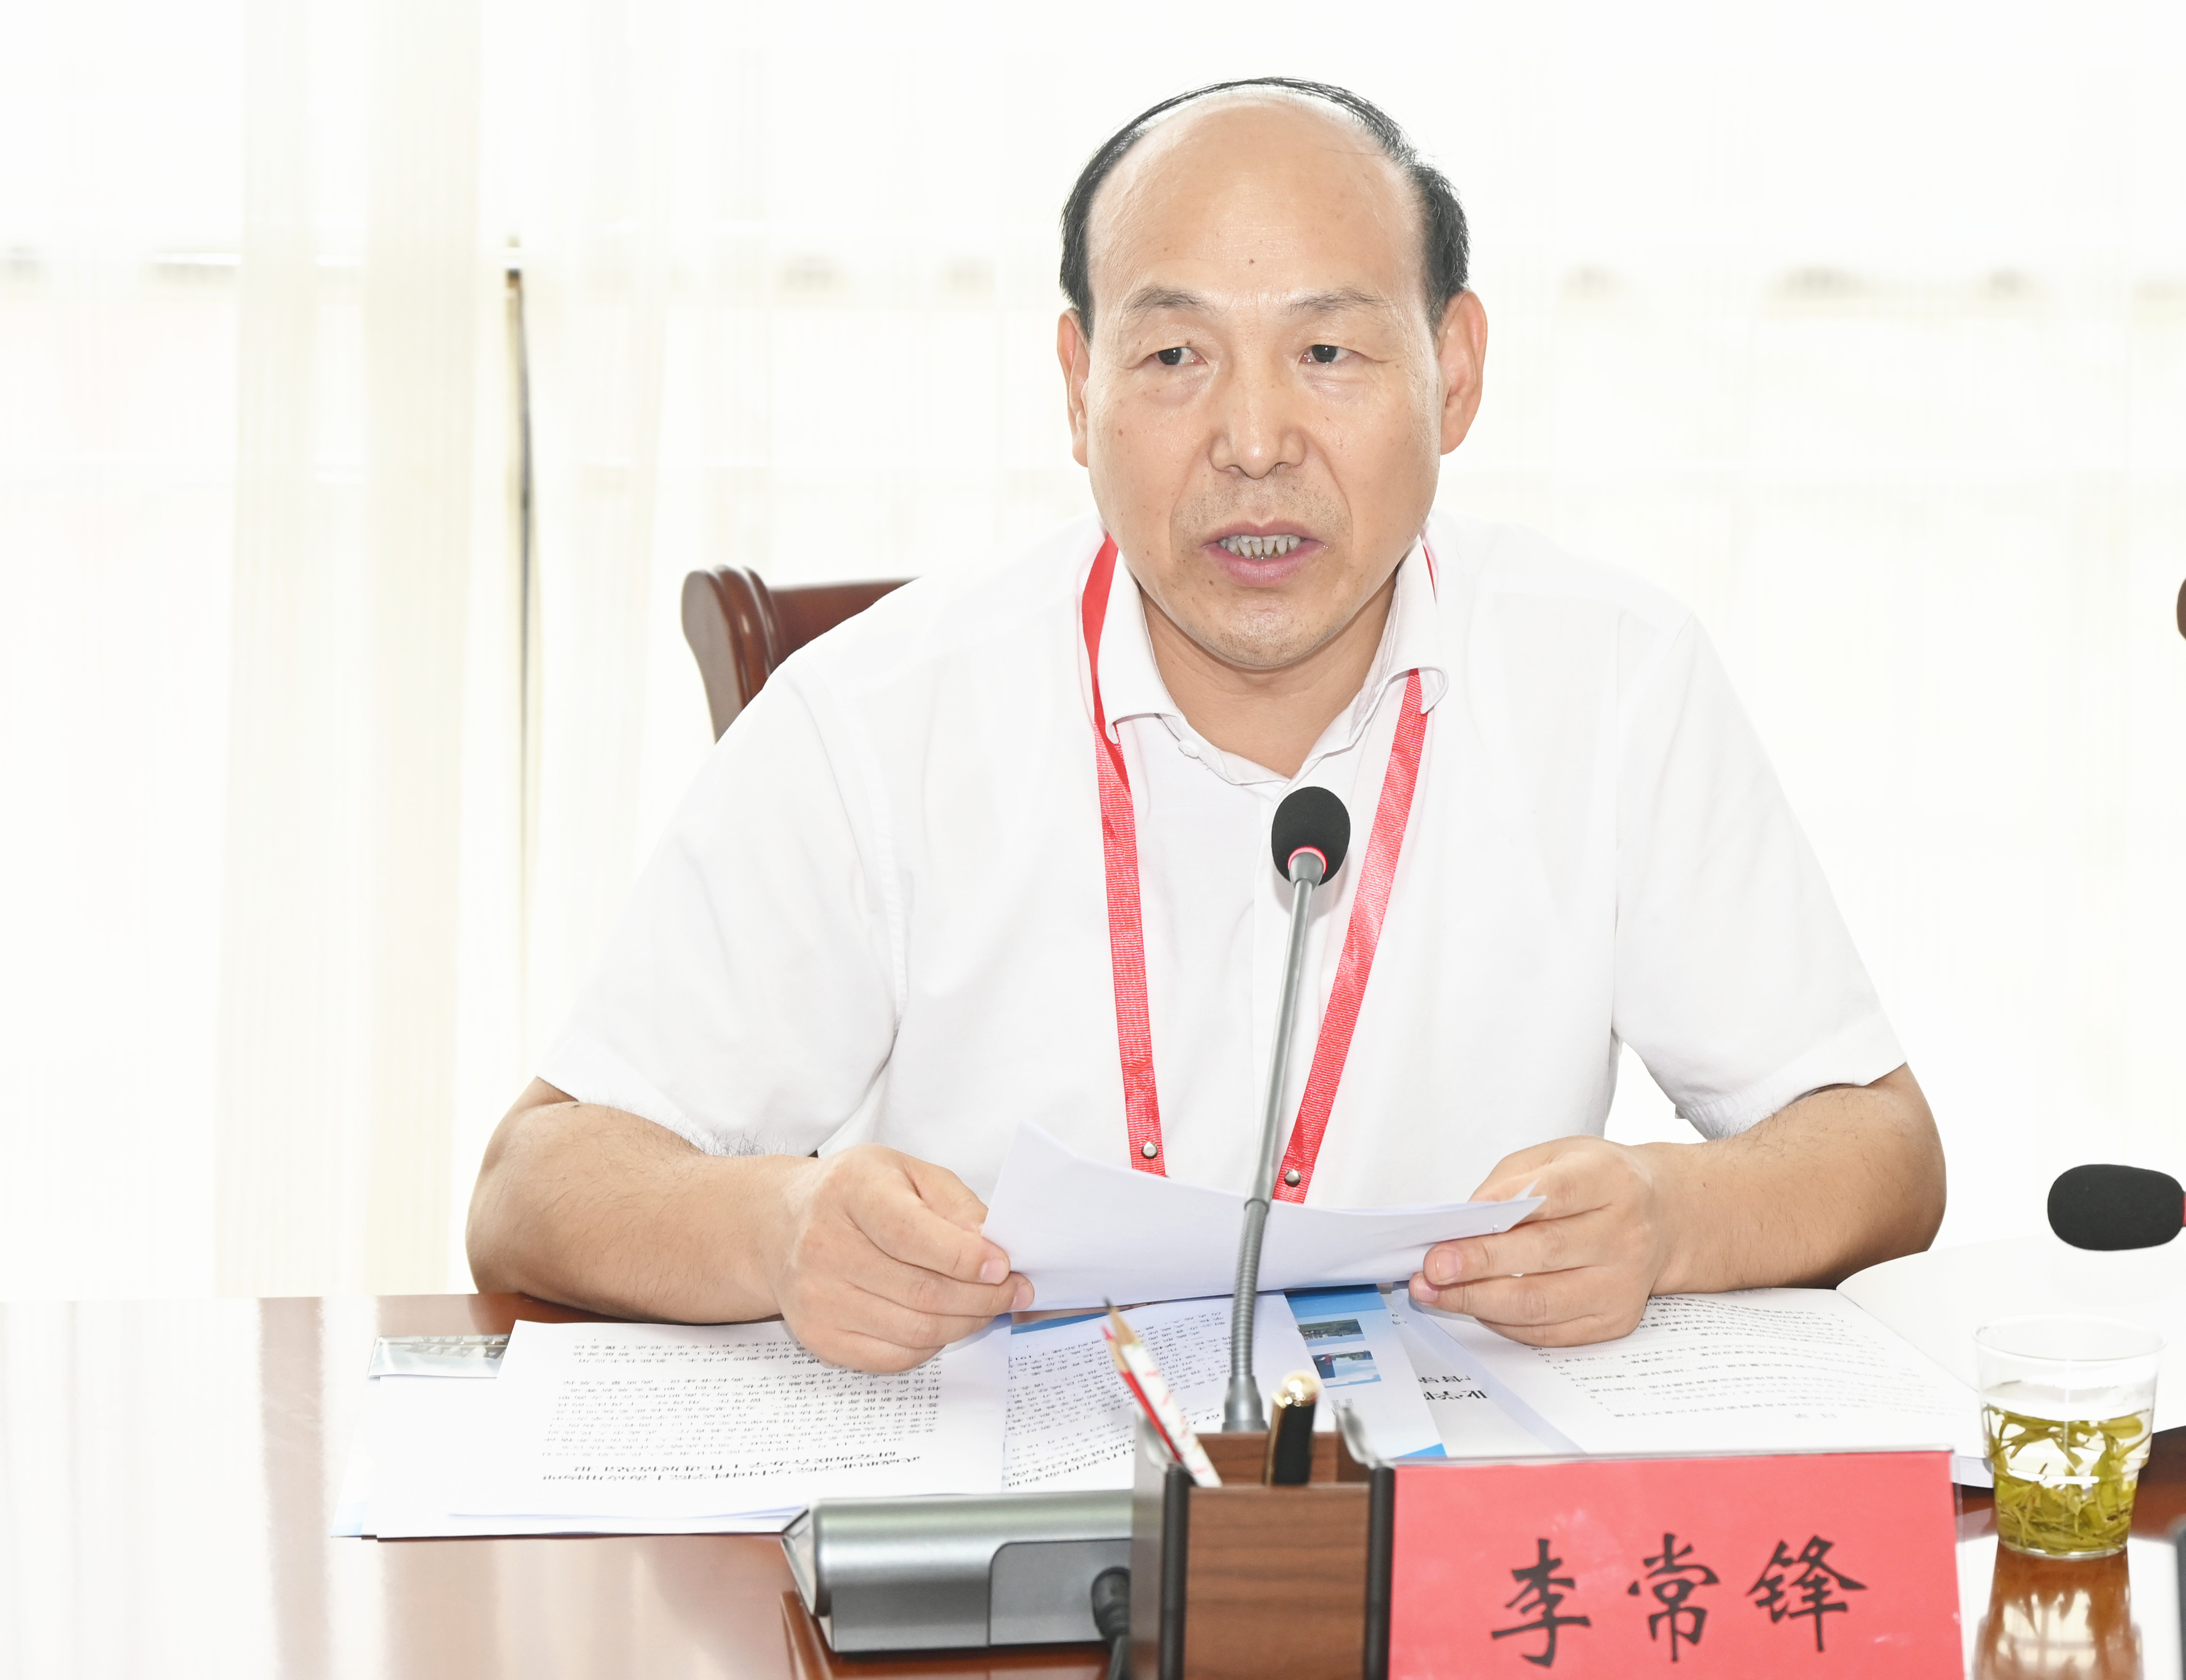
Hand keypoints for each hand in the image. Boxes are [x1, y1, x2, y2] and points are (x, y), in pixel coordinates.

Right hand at [759, 1145, 1031, 1371]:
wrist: (783, 1224)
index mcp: (851, 1191)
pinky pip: (895, 1357)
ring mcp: (818, 1298)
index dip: (966, 1257)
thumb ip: (955, 1205)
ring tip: (988, 1307)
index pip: (912, 1235)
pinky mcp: (820, 1337)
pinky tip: (945, 1321)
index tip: (1005, 1265)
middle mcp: (824, 1246)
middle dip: (983, 1297)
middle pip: (922, 1291)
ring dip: (966, 1323)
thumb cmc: (856, 1194)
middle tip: (1014, 1292)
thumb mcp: (907, 1172)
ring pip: (915, 1330)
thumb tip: (995, 1247)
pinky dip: (933, 1343)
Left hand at [1407, 1136, 1675, 1346]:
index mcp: (1612, 1180)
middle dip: (1478, 1262)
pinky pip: (1550, 1330)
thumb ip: (1510, 1181)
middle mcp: (1625, 1234)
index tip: (1456, 1222)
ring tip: (1435, 1293)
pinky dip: (1503, 1321)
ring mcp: (1623, 1282)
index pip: (1556, 1195)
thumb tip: (1466, 1219)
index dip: (1502, 1208)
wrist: (1662, 1217)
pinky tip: (1474, 1306)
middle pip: (1544, 1253)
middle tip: (1432, 1266)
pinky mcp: (1615, 1319)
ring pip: (1543, 1301)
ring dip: (1479, 1300)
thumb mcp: (1558, 1156)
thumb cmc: (1597, 1182)